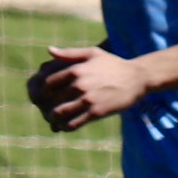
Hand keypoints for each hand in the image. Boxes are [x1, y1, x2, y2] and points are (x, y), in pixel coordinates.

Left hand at [26, 44, 146, 132]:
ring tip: (53, 120)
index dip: (41, 91)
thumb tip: (49, 50)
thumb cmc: (113, 64)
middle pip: (51, 100)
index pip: (48, 83)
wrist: (137, 78)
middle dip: (45, 106)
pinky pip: (74, 123)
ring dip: (53, 119)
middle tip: (45, 110)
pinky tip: (64, 126)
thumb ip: (69, 53)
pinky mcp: (96, 112)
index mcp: (76, 70)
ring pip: (60, 114)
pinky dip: (65, 127)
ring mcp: (88, 99)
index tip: (42, 96)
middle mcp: (80, 84)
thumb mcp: (92, 53)